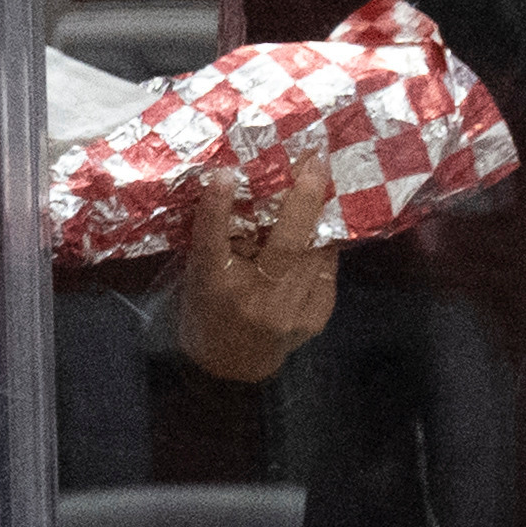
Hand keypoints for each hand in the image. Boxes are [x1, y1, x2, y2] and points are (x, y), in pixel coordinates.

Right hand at [164, 162, 336, 385]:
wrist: (231, 366)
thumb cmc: (208, 310)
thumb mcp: (198, 273)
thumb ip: (214, 234)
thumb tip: (228, 181)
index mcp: (215, 290)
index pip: (213, 243)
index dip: (217, 208)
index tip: (225, 174)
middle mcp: (256, 302)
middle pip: (285, 245)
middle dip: (304, 200)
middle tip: (313, 160)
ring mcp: (292, 314)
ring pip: (316, 255)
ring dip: (322, 217)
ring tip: (321, 180)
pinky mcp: (316, 318)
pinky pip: (327, 271)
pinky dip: (325, 247)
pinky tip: (322, 226)